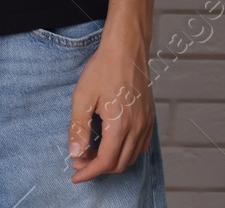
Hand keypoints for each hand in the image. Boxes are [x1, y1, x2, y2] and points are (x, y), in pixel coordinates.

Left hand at [67, 31, 153, 181]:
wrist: (126, 48)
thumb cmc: (103, 68)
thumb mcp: (82, 96)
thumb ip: (78, 127)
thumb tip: (75, 153)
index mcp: (120, 125)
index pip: (105, 162)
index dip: (89, 172)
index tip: (75, 175)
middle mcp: (137, 128)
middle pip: (119, 163)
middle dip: (97, 167)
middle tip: (79, 159)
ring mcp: (146, 123)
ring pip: (131, 156)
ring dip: (111, 160)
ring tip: (91, 150)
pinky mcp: (149, 117)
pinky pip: (140, 145)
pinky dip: (125, 151)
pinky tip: (110, 142)